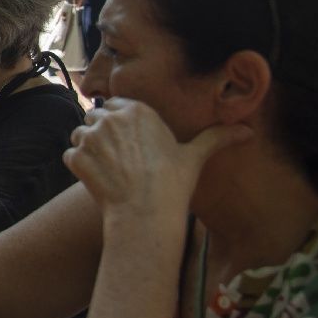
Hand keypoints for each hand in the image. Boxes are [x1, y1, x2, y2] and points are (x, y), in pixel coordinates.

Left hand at [64, 97, 249, 219]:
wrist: (146, 212)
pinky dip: (79, 167)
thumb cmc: (173, 184)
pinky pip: (70, 155)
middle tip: (118, 159)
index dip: (120, 122)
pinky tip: (98, 180)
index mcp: (136, 110)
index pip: (115, 104)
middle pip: (95, 117)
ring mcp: (89, 136)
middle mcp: (110, 117)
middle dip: (102, 134)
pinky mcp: (76, 156)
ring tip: (109, 170)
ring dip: (88, 149)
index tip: (129, 142)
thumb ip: (215, 138)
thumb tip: (247, 131)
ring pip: (80, 135)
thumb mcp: (195, 157)